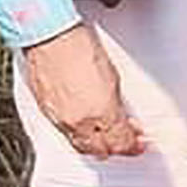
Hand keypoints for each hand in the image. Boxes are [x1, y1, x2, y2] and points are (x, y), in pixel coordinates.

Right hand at [23, 25, 145, 158]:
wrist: (50, 37)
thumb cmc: (81, 47)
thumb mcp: (113, 77)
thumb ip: (117, 104)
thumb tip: (122, 117)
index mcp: (102, 112)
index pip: (121, 143)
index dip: (133, 145)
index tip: (140, 141)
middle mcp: (80, 121)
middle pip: (101, 150)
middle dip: (116, 147)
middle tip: (127, 139)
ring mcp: (60, 119)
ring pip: (81, 146)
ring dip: (96, 144)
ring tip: (107, 135)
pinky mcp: (46, 113)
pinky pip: (65, 134)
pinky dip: (77, 135)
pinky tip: (85, 126)